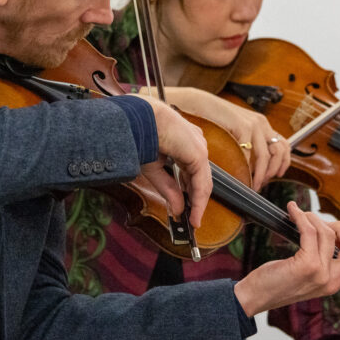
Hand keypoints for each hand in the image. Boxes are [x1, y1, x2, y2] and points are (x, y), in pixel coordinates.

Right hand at [130, 94, 211, 227]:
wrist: (137, 119)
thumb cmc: (139, 135)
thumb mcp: (153, 168)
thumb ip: (168, 188)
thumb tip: (177, 209)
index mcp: (184, 142)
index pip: (192, 172)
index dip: (189, 192)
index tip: (185, 208)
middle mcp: (195, 143)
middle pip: (199, 178)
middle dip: (195, 200)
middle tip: (191, 219)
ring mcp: (198, 147)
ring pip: (202, 181)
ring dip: (198, 203)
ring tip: (193, 221)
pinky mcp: (198, 153)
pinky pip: (201, 181)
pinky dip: (198, 200)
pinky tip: (193, 213)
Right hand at [161, 87, 290, 190]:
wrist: (198, 104)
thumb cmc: (213, 118)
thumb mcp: (236, 128)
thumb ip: (246, 141)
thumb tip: (252, 163)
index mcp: (261, 124)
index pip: (284, 145)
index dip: (284, 162)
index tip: (278, 174)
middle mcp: (261, 124)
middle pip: (279, 152)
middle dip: (273, 171)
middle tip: (262, 183)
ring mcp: (252, 125)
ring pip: (266, 157)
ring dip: (261, 174)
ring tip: (253, 184)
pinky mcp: (241, 127)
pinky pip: (249, 154)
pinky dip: (246, 168)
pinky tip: (240, 175)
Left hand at [234, 202, 339, 315]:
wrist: (256, 296)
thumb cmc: (277, 282)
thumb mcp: (308, 276)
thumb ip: (323, 263)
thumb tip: (327, 230)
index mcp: (335, 284)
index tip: (331, 232)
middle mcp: (333, 281)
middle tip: (318, 223)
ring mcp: (321, 274)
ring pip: (329, 233)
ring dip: (313, 218)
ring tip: (300, 215)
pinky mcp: (306, 265)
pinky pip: (310, 232)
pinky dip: (301, 217)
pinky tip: (292, 212)